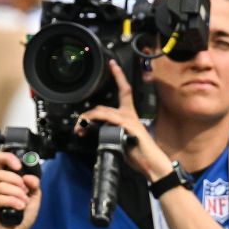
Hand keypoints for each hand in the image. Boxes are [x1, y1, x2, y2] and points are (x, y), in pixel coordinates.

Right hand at [0, 151, 41, 228]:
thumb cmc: (22, 215)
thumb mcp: (33, 197)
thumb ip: (34, 185)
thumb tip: (28, 177)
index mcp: (0, 180)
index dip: (8, 159)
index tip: (19, 167)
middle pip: (1, 174)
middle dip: (17, 183)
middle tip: (26, 193)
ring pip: (1, 186)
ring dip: (17, 194)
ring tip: (24, 203)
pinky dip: (12, 201)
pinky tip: (19, 207)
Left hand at [75, 59, 171, 181]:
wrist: (151, 164)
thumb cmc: (137, 153)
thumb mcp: (120, 138)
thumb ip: (109, 130)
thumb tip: (93, 129)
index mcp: (129, 115)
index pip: (124, 90)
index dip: (119, 76)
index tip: (112, 64)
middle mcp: (129, 114)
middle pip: (102, 107)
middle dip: (87, 116)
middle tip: (77, 126)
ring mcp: (129, 119)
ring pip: (102, 111)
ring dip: (87, 120)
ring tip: (79, 130)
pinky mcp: (128, 126)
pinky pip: (108, 118)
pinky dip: (96, 119)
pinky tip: (88, 125)